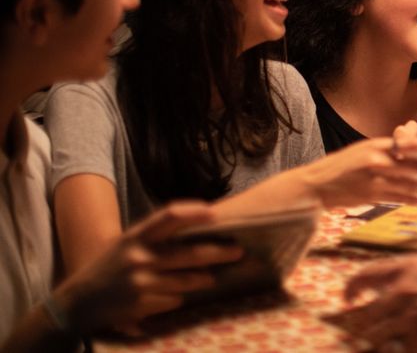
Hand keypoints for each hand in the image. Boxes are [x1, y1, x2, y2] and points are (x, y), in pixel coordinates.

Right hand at [58, 201, 241, 334]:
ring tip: (211, 277)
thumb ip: (156, 236)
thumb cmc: (110, 267)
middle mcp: (138, 256)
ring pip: (186, 279)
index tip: (215, 213)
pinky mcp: (141, 304)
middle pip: (189, 252)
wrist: (77, 302)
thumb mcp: (127, 243)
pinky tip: (174, 296)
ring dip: (203, 279)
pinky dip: (177, 298)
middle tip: (238, 251)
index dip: (194, 212)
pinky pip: (172, 299)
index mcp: (135, 236)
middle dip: (218, 252)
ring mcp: (140, 281)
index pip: (169, 216)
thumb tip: (200, 225)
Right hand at [304, 131, 416, 206]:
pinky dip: (411, 199)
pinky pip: (396, 198)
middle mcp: (376, 161)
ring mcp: (373, 180)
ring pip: (406, 184)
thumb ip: (387, 147)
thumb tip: (412, 140)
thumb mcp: (364, 148)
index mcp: (376, 145)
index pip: (408, 143)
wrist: (317, 184)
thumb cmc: (344, 164)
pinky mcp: (370, 196)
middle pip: (411, 165)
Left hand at [340, 257, 416, 348]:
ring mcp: (408, 315)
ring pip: (373, 335)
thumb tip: (396, 286)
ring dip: (372, 342)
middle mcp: (402, 289)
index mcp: (407, 266)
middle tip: (361, 331)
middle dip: (360, 324)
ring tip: (373, 345)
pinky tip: (396, 349)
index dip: (351, 288)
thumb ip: (415, 275)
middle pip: (365, 312)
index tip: (348, 299)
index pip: (365, 275)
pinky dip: (391, 350)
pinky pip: (392, 349)